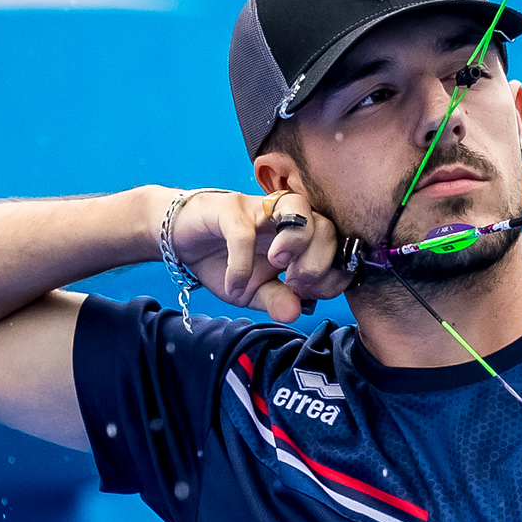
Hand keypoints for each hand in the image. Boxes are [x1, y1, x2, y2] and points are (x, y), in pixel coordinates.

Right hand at [168, 188, 353, 322]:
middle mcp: (287, 217)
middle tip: (295, 283)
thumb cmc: (225, 262)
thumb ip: (277, 300)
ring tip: (279, 268)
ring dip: (297, 242)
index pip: (337, 247)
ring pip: (297, 207)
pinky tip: (235, 283)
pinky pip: (244, 231)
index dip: (333, 273)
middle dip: (319, 261)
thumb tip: (295, 314)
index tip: (311, 294)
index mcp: (301, 237)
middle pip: (325, 225)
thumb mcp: (254, 292)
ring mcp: (260, 208)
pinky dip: (242, 263)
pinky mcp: (229, 208)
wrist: (183, 242)